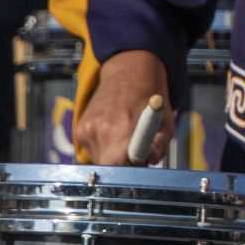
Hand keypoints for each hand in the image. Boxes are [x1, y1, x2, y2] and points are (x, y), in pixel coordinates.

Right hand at [73, 49, 170, 165]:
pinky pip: (92, 150)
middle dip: (123, 165)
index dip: (128, 172)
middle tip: (136, 152)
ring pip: (100, 160)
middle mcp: (99, 130)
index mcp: (121, 128)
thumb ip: (159, 146)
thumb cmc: (151, 98)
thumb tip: (148, 161)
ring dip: (113, 155)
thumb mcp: (166, 122)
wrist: (128, 73)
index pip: (116, 166)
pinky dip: (104, 147)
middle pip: (108, 166)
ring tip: (125, 135)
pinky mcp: (79, 131)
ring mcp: (85, 130)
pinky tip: (114, 131)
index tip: (136, 169)